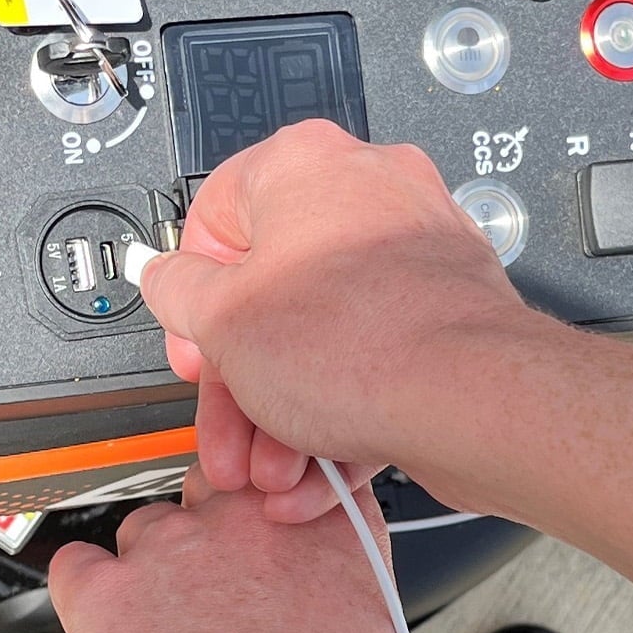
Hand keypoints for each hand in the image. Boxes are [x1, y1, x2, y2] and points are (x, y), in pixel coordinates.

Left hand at [48, 469, 403, 632]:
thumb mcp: (368, 607)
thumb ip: (342, 556)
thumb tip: (331, 569)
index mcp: (312, 519)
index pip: (279, 472)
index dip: (261, 505)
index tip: (258, 534)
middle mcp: (242, 516)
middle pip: (209, 489)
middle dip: (204, 531)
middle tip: (210, 590)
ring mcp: (173, 547)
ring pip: (144, 526)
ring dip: (150, 565)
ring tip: (162, 620)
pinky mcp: (111, 595)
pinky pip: (76, 567)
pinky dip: (83, 587)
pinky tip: (103, 617)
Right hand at [142, 120, 533, 517]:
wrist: (470, 396)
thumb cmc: (359, 341)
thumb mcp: (222, 321)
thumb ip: (175, 290)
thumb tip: (162, 273)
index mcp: (303, 163)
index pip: (216, 215)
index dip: (194, 293)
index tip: (195, 343)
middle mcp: (364, 185)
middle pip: (274, 285)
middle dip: (243, 376)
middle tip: (230, 428)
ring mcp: (413, 238)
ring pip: (326, 326)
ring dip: (288, 406)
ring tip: (275, 468)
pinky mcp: (447, 294)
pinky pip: (376, 348)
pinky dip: (344, 403)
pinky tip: (318, 468)